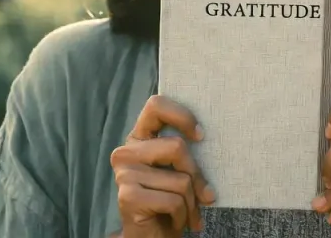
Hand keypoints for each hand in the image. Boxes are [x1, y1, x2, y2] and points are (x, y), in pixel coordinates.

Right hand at [111, 95, 214, 237]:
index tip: (201, 136)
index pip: (156, 105)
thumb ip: (184, 151)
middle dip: (197, 175)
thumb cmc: (171, 200)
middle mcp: (126, 152)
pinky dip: (183, 215)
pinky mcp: (128, 196)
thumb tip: (205, 135)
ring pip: (180, 180)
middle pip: (176, 147)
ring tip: (188, 213)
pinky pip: (174, 200)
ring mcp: (124, 174)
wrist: (154, 237)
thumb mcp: (179, 170)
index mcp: (139, 138)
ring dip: (192, 203)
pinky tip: (175, 221)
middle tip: (205, 195)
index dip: (182, 116)